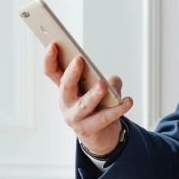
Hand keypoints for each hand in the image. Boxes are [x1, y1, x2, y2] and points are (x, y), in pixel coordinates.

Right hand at [43, 41, 133, 155]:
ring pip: (84, 104)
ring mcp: (75, 118)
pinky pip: (104, 118)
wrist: (101, 135)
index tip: (53, 43)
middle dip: (71, 72)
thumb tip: (111, 82)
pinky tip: (128, 101)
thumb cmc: (98, 105)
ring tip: (103, 85)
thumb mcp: (101, 88)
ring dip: (93, 94)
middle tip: (79, 59)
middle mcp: (66, 102)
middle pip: (65, 86)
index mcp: (65, 88)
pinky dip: (118, 109)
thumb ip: (108, 81)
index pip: (52, 71)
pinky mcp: (89, 129)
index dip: (50, 58)